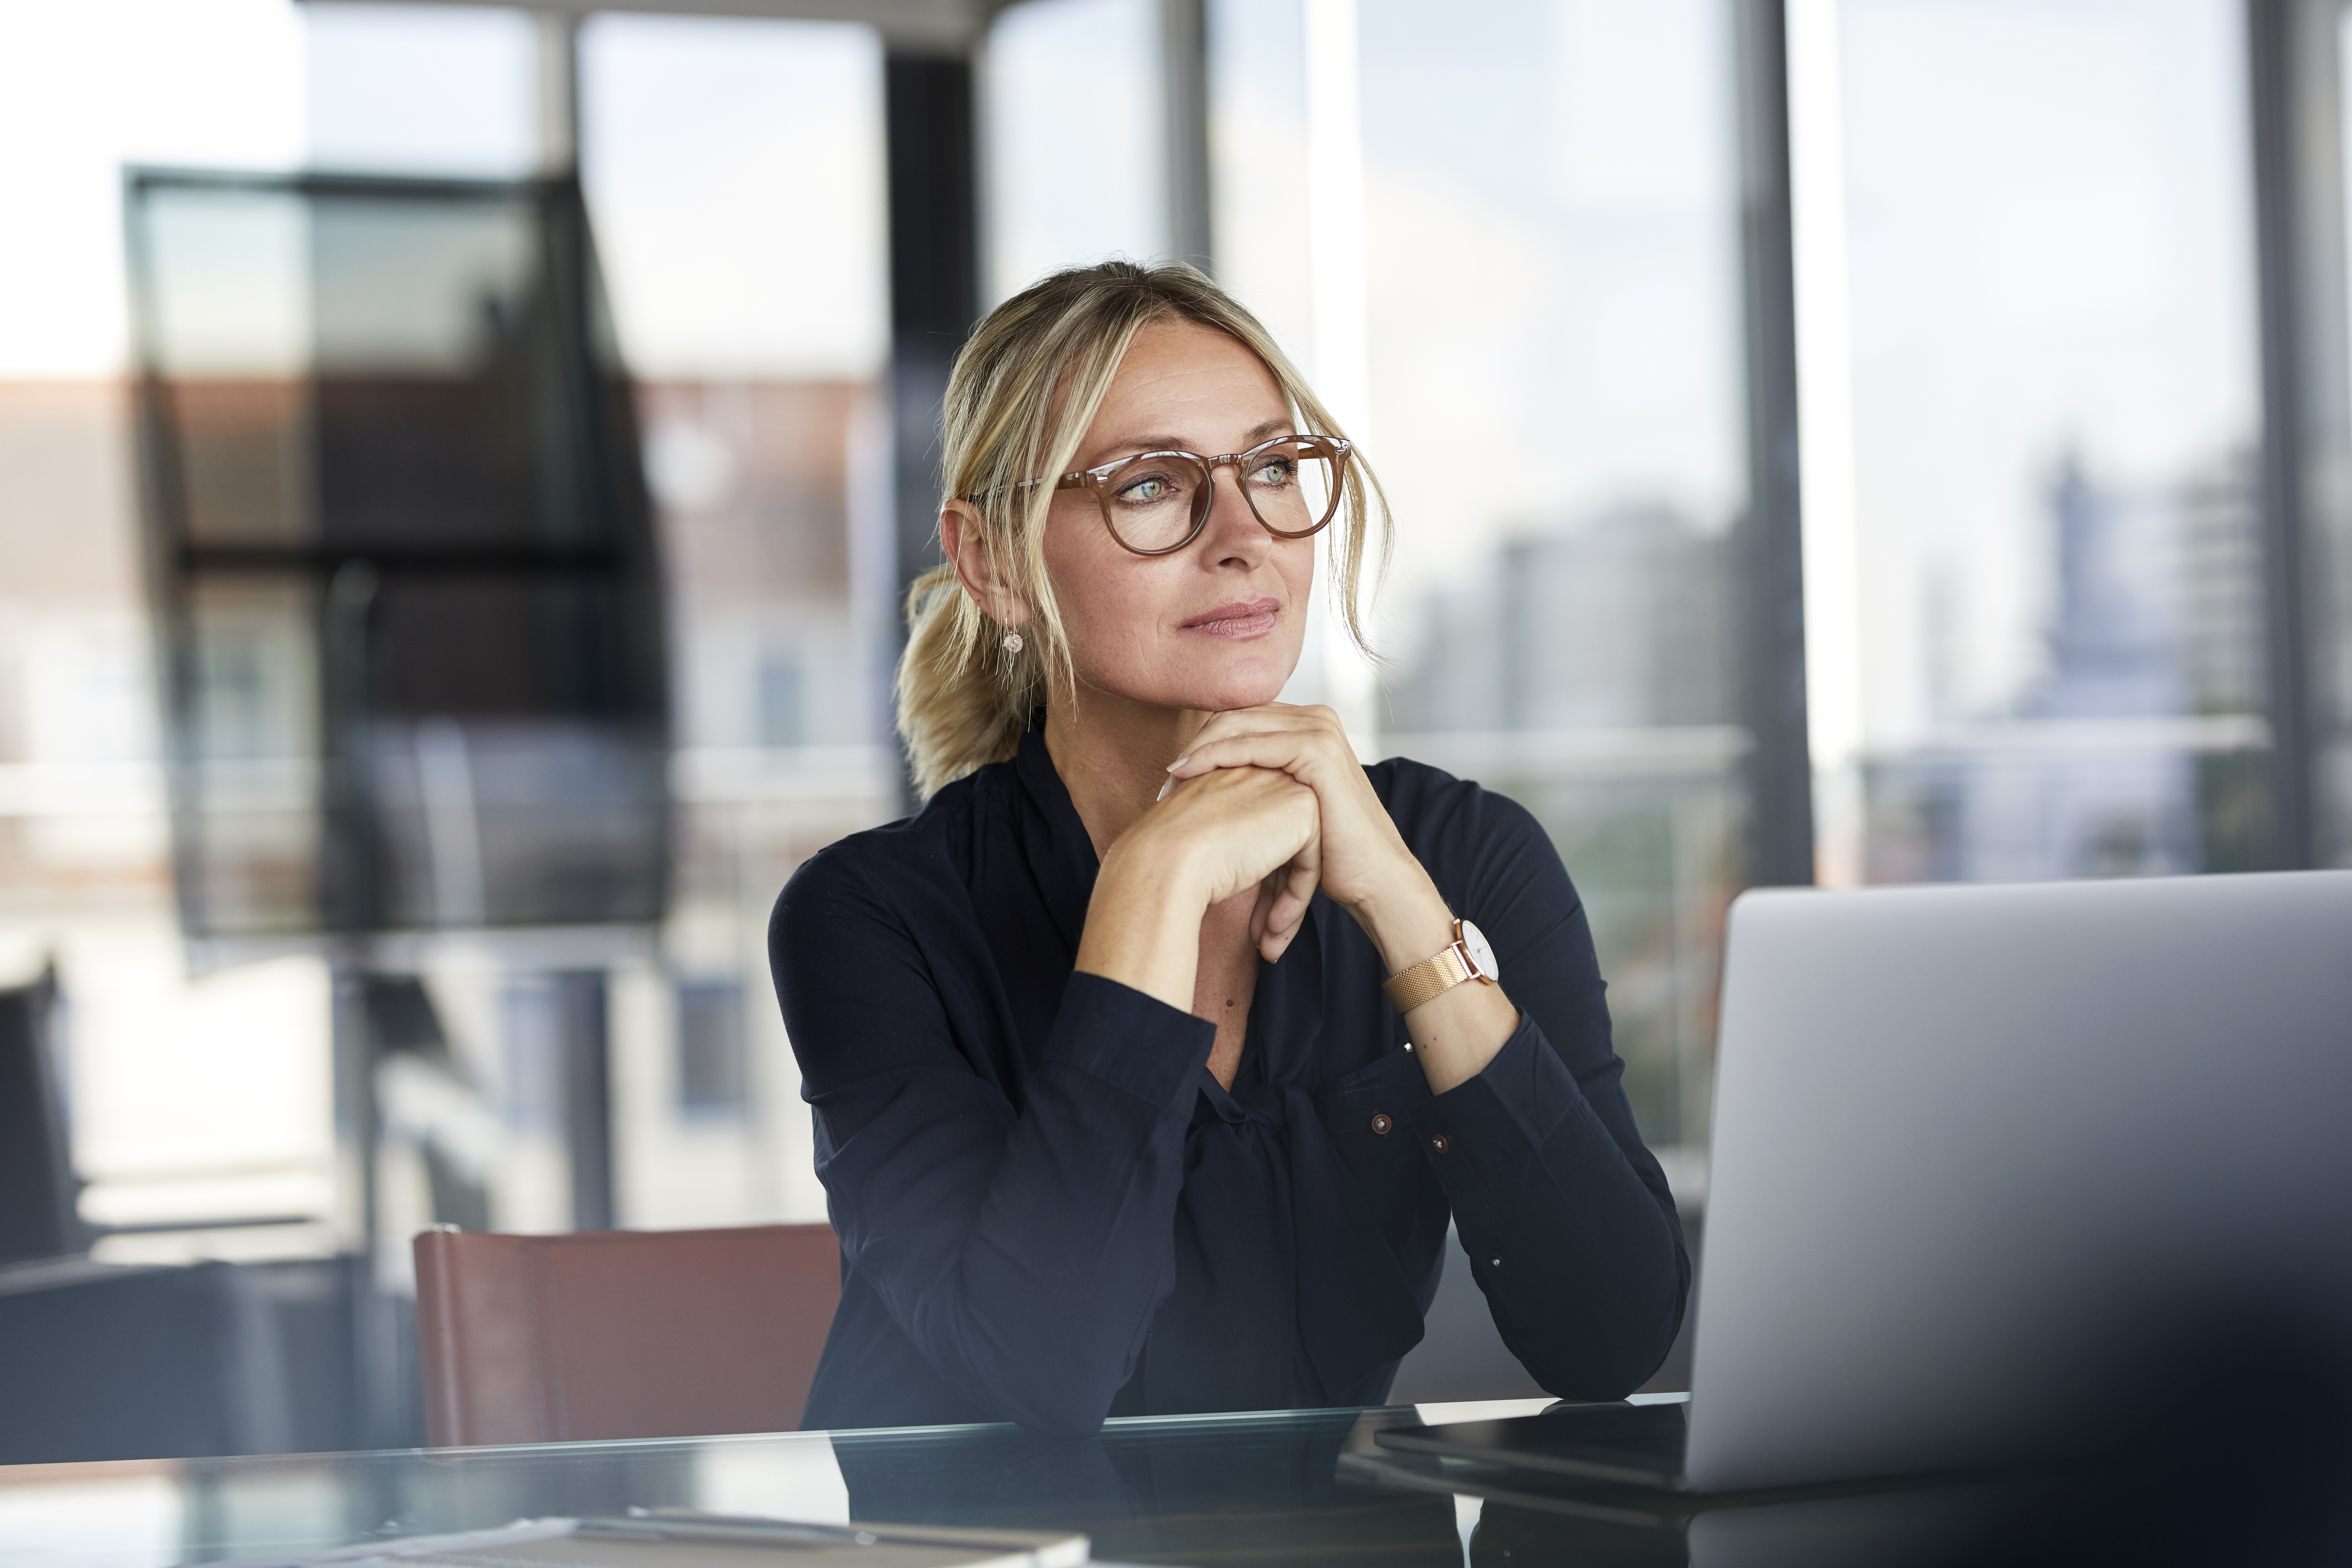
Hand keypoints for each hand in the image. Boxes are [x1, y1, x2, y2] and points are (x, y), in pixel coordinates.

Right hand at [1077, 764, 1317, 1005]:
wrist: (1168, 860)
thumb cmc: (1168, 859)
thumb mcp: (1198, 844)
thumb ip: (1226, 843)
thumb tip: (1238, 867)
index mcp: (1230, 778)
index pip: (1259, 830)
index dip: (1259, 878)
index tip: (1250, 918)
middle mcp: (1259, 774)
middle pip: (1284, 843)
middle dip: (1278, 894)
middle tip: (1264, 932)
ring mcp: (1284, 786)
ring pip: (1300, 855)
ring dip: (1289, 902)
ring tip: (1270, 940)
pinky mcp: (1303, 808)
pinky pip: (1311, 861)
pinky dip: (1296, 898)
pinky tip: (1274, 928)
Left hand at [1161, 705, 1447, 964]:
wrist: (1373, 879)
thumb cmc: (1329, 853)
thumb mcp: (1285, 807)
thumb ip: (1257, 783)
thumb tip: (1201, 784)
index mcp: (1307, 725)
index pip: (1240, 718)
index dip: (1202, 743)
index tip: (1171, 778)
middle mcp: (1315, 718)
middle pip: (1234, 716)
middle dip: (1195, 746)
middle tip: (1164, 782)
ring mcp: (1319, 730)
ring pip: (1236, 725)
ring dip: (1198, 752)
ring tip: (1169, 783)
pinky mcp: (1317, 751)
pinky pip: (1250, 746)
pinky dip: (1214, 758)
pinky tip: (1188, 776)